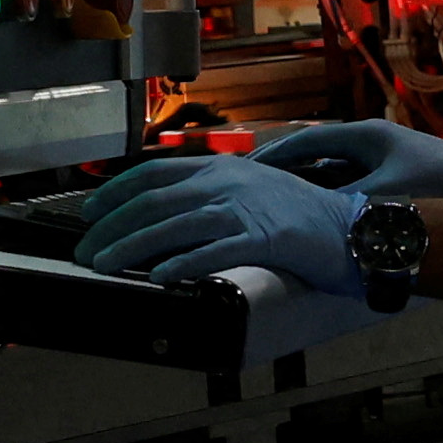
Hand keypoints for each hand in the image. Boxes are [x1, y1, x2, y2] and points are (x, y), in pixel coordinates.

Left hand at [77, 151, 363, 286]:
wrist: (355, 226)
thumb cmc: (305, 216)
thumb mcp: (253, 190)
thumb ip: (214, 195)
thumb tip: (170, 215)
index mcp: (221, 166)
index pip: (153, 173)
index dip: (114, 192)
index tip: (90, 212)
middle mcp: (227, 181)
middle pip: (152, 201)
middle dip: (110, 227)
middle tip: (86, 250)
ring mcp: (244, 208)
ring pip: (171, 224)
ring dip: (129, 246)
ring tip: (104, 264)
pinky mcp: (263, 237)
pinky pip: (211, 251)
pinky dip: (179, 263)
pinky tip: (157, 276)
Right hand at [250, 118, 442, 200]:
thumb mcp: (385, 198)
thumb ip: (343, 208)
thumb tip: (307, 221)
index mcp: (364, 136)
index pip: (305, 141)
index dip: (273, 157)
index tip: (244, 173)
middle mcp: (369, 143)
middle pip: (314, 156)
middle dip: (284, 174)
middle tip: (250, 192)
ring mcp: (380, 160)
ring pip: (330, 173)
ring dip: (306, 188)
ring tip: (275, 208)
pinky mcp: (392, 178)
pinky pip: (349, 186)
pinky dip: (329, 199)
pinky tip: (316, 219)